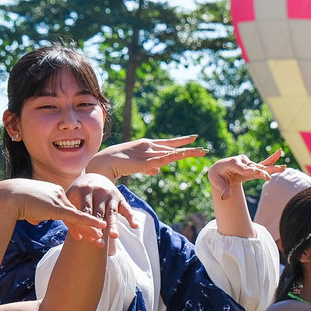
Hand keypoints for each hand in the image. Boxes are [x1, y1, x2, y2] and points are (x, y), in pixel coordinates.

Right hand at [0, 179, 106, 243]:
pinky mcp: (57, 208)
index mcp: (51, 192)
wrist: (6, 198)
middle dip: (87, 224)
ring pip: (78, 216)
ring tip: (100, 237)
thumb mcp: (26, 209)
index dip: (74, 221)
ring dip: (90, 228)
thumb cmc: (12, 203)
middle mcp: (58, 193)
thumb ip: (34, 214)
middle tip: (98, 233)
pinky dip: (89, 222)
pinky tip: (99, 227)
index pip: (66, 208)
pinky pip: (76, 216)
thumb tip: (35, 220)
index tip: (81, 230)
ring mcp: (58, 200)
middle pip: (75, 212)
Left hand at [65, 173, 137, 245]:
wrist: (96, 173)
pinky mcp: (120, 197)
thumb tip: (78, 237)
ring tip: (114, 236)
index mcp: (83, 190)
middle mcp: (98, 191)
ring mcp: (110, 194)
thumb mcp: (72, 198)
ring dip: (113, 224)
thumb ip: (71, 215)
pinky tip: (135, 226)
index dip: (86, 224)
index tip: (87, 238)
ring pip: (112, 212)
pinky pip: (126, 208)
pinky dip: (131, 217)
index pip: (84, 211)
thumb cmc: (79, 192)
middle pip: (98, 213)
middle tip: (99, 243)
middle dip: (99, 228)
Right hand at [86, 135, 206, 178]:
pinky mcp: (147, 160)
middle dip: (188, 147)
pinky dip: (176, 156)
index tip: (193, 139)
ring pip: (172, 151)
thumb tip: (158, 170)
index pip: (168, 143)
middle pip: (173, 146)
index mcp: (147, 145)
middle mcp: (150, 146)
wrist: (106, 162)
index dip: (181, 141)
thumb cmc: (118, 163)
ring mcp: (149, 152)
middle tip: (204, 149)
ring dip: (187, 152)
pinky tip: (186, 155)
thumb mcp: (137, 166)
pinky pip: (165, 158)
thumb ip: (149, 167)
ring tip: (201, 152)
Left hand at [208, 149, 285, 199]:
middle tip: (267, 176)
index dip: (248, 170)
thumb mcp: (216, 181)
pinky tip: (281, 160)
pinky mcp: (253, 167)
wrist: (220, 168)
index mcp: (231, 163)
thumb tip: (225, 198)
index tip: (255, 172)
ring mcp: (248, 163)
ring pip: (260, 167)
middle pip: (252, 167)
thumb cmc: (217, 175)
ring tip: (283, 168)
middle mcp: (242, 161)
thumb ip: (223, 189)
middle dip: (260, 171)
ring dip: (271, 168)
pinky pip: (263, 165)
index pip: (241, 168)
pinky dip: (272, 162)